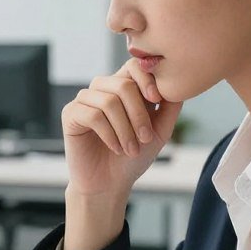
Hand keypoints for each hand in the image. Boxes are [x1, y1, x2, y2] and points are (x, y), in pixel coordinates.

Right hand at [62, 60, 182, 199]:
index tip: (157, 100)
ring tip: (131, 149)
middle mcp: (102, 89)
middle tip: (146, 138)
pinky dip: (109, 134)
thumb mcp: (159, 130)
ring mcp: (84, 100)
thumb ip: (170, 106)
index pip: (133, 66)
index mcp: (123, 88)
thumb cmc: (133, 157)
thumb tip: (179, 83)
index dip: (146, 79)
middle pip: (123, 84)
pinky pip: (92, 115)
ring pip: (108, 101)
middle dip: (138, 114)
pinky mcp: (70, 114)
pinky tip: (115, 148)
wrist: (110, 184)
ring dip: (125, 129)